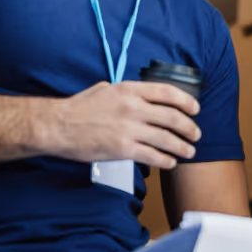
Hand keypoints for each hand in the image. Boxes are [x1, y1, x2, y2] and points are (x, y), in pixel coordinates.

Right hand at [37, 81, 202, 167]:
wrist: (56, 126)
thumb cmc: (77, 108)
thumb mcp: (104, 89)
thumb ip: (125, 92)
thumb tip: (140, 95)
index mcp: (129, 90)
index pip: (168, 93)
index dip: (186, 102)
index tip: (195, 109)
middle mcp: (133, 108)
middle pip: (173, 118)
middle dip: (190, 128)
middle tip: (196, 134)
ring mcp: (129, 129)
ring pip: (167, 139)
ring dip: (182, 147)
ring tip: (189, 151)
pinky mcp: (122, 149)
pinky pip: (152, 156)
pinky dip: (165, 160)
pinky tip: (170, 162)